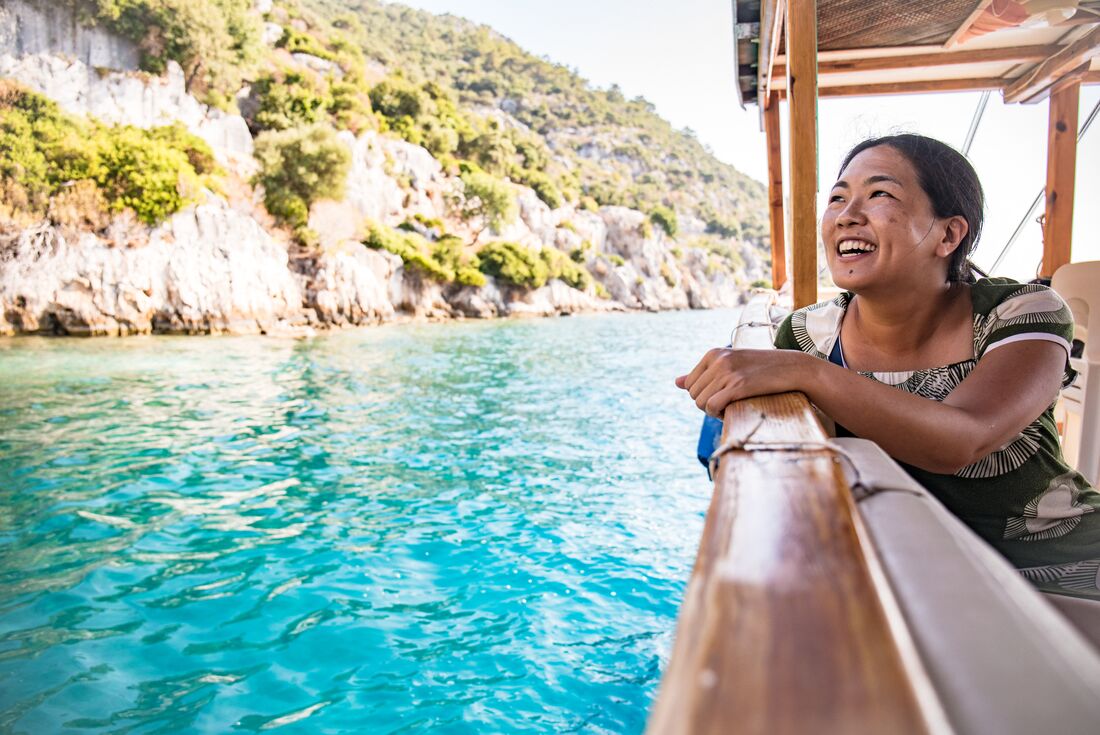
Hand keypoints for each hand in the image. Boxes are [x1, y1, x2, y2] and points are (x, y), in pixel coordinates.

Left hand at [675, 348, 808, 416]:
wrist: (793, 368)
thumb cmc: (761, 369)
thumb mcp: (730, 366)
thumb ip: (703, 373)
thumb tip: (676, 382)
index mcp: (713, 353)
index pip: (690, 384)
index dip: (703, 395)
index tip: (721, 396)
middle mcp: (718, 360)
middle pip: (693, 394)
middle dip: (707, 404)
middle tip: (726, 403)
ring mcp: (727, 372)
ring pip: (700, 402)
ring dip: (713, 411)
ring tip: (730, 406)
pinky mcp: (738, 385)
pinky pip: (711, 406)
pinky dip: (717, 414)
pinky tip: (730, 411)